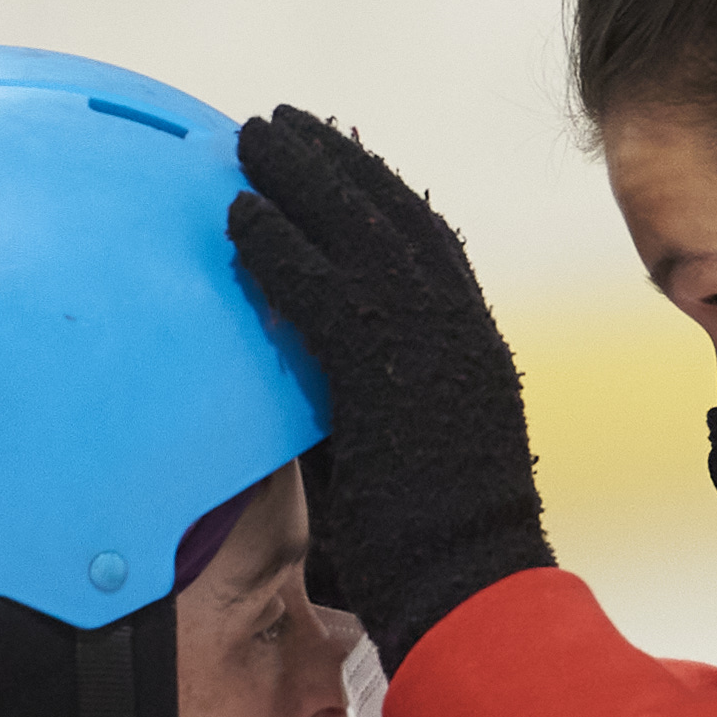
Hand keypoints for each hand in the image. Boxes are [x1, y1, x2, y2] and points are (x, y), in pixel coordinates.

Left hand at [228, 108, 553, 668]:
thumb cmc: (438, 551)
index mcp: (477, 350)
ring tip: (251, 140)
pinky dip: (278, 245)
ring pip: (360, 233)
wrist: (473, 590)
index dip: (381, 193)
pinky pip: (321, 288)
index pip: (430, 245)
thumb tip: (319, 394)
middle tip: (283, 125)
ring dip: (300, 178)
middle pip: (397, 217)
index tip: (340, 160)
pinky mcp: (387, 373)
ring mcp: (433, 346)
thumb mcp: (416, 456)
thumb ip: (377, 408)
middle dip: (337, 163)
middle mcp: (463, 332)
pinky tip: (239, 217)